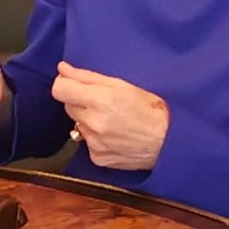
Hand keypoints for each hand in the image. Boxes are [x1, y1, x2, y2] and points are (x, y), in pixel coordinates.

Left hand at [53, 63, 170, 171]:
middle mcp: (93, 124)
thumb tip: (62, 69)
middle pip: (68, 106)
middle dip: (81, 102)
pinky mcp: (97, 159)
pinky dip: (96, 138)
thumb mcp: (123, 85)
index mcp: (100, 101)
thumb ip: (88, 77)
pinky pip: (87, 143)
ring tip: (113, 120)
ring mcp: (94, 144)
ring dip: (88, 120)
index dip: (64, 84)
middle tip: (103, 102)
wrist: (169, 143)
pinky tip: (115, 135)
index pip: (59, 90)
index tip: (72, 83)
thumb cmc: (151, 110)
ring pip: (77, 125)